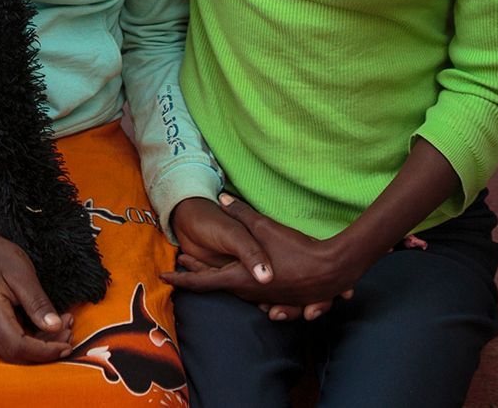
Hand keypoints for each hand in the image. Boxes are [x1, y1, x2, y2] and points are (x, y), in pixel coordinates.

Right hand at [0, 212, 73, 364]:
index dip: (44, 351)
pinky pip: (15, 345)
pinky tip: (52, 326)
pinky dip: (36, 340)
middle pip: (18, 354)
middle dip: (47, 349)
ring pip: (17, 353)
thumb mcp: (24, 275)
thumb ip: (38, 303)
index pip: (17, 346)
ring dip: (44, 345)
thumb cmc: (1, 260)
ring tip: (65, 325)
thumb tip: (55, 327)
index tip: (67, 345)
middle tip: (69, 331)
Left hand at [164, 195, 363, 310]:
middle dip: (200, 276)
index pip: (203, 282)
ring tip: (205, 268)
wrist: (334, 270)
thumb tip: (222, 198)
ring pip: (238, 293)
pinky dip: (247, 288)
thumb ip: (241, 214)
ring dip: (222, 281)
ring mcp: (266, 299)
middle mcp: (250, 293)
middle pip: (219, 286)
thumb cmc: (297, 250)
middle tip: (184, 261)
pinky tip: (246, 275)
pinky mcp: (281, 300)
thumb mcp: (265, 227)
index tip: (164, 277)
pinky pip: (257, 297)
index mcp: (240, 278)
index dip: (182, 279)